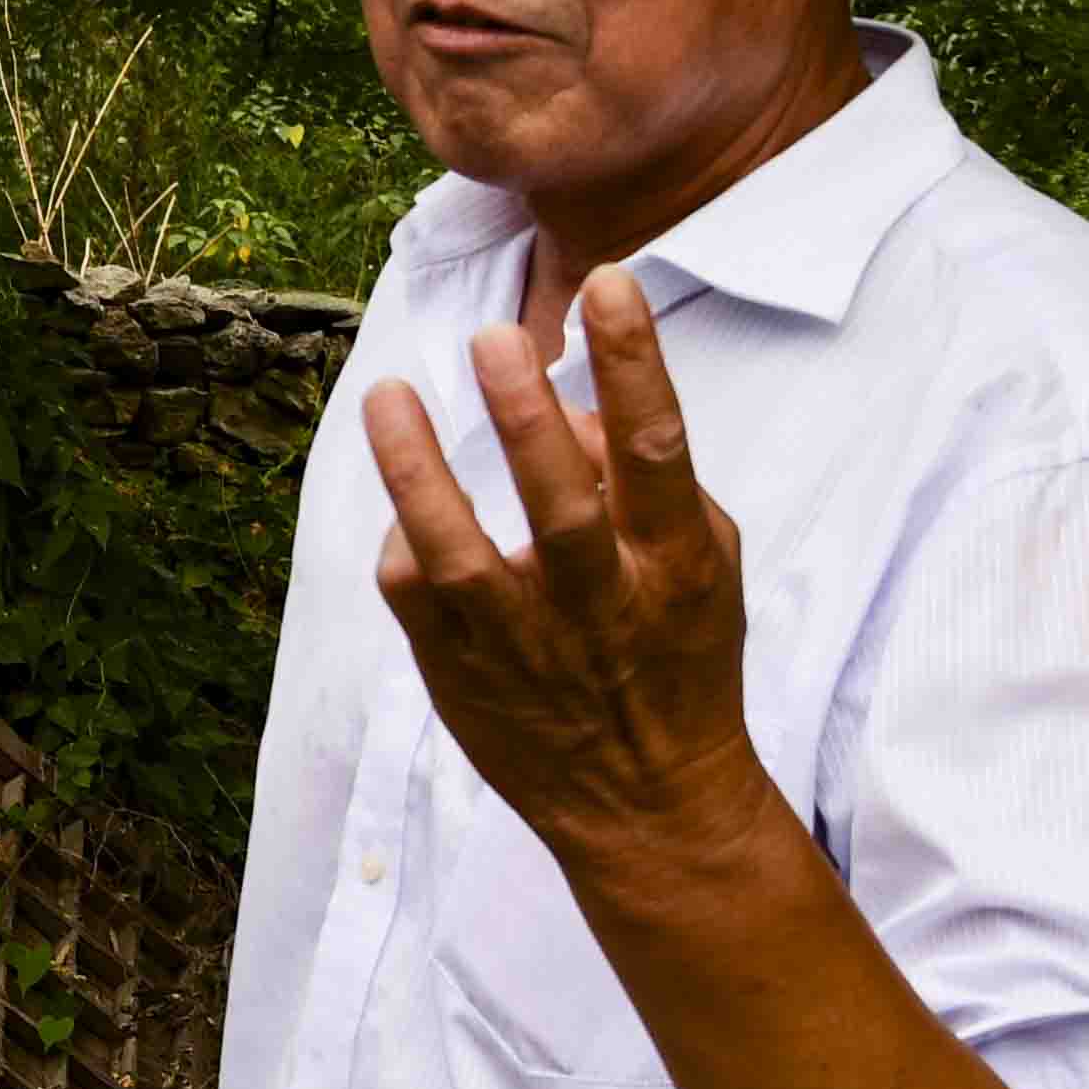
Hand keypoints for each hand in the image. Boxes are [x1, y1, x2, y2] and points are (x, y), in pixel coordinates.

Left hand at [360, 268, 770, 877]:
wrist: (647, 803)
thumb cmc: (676, 654)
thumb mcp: (699, 564)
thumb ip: (645, 479)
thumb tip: (574, 401)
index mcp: (674, 567)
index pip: (660, 453)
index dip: (635, 365)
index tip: (609, 285)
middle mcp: (600, 604)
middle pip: (559, 505)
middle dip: (526, 419)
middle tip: (495, 339)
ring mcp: (523, 644)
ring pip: (458, 554)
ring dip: (417, 473)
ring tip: (389, 396)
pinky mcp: (461, 673)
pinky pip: (414, 594)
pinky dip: (404, 541)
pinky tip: (402, 505)